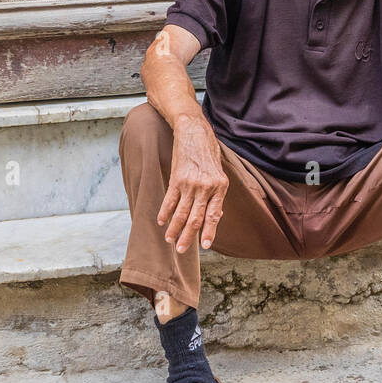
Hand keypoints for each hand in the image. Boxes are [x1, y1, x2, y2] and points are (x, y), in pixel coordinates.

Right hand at [157, 113, 228, 251]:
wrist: (194, 132)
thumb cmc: (208, 154)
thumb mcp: (219, 173)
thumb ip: (217, 195)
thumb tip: (216, 217)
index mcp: (220, 187)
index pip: (214, 215)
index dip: (209, 231)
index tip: (205, 246)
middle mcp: (206, 187)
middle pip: (196, 217)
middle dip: (188, 236)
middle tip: (181, 250)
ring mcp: (190, 183)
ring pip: (181, 212)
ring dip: (174, 228)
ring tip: (170, 240)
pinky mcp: (177, 178)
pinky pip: (170, 200)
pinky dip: (165, 212)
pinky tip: (161, 221)